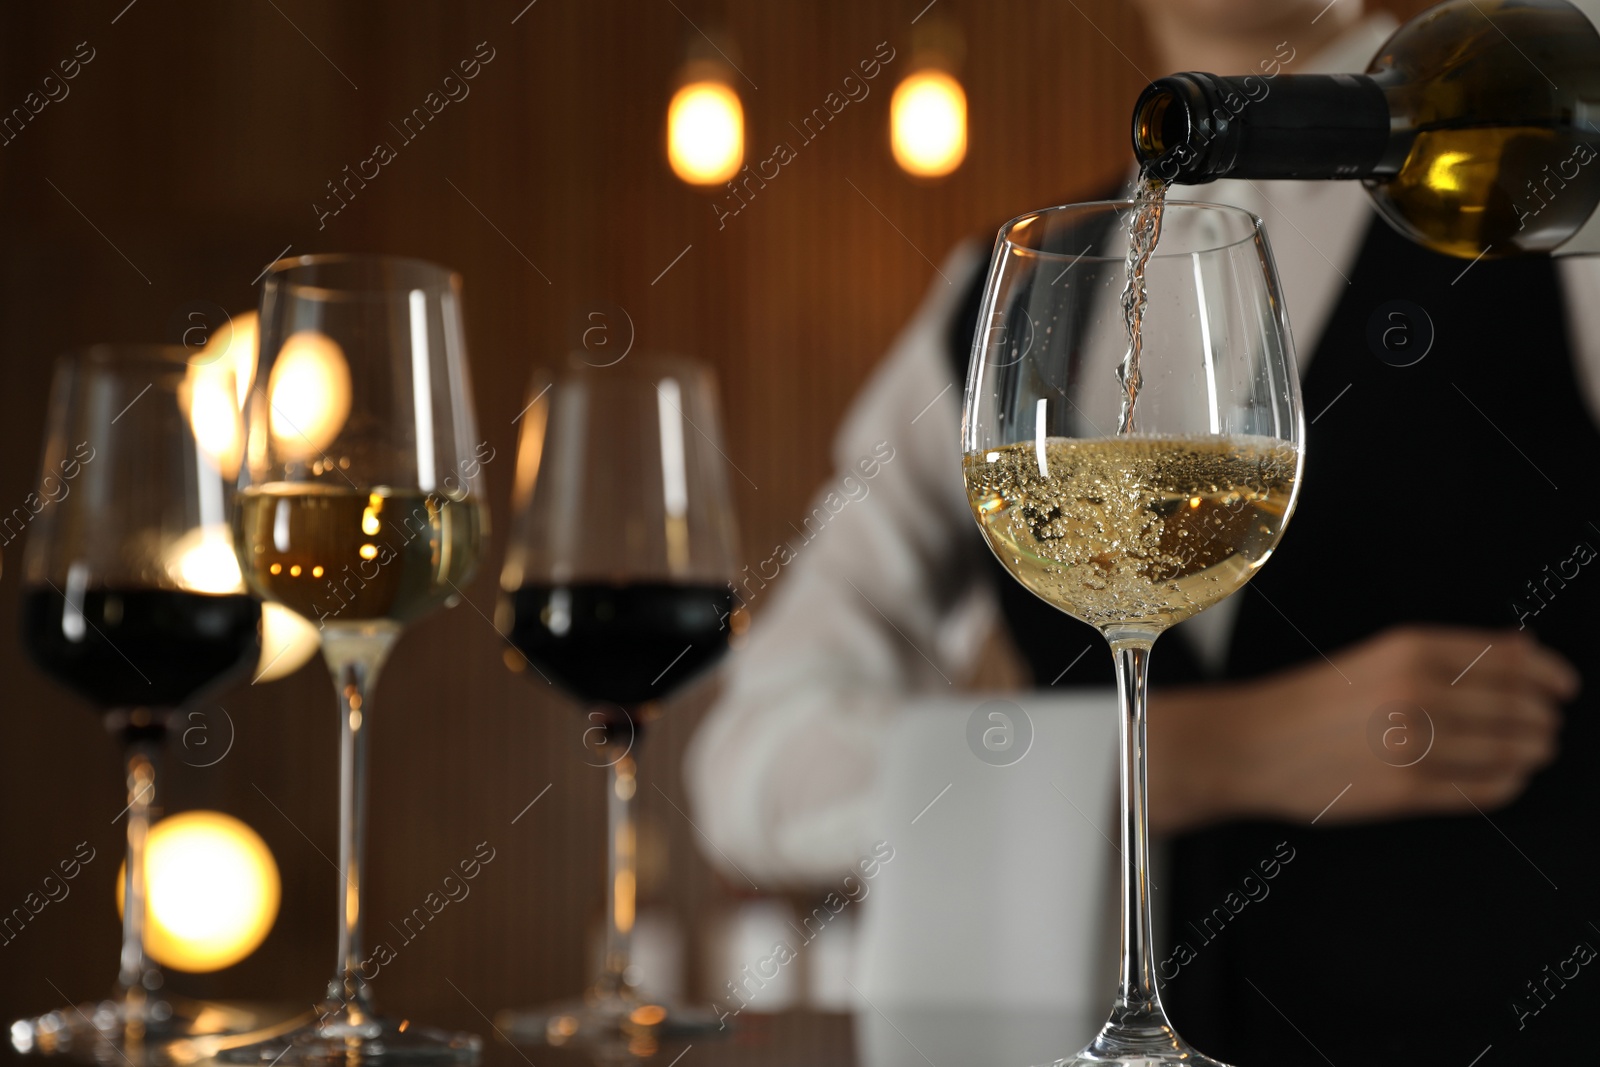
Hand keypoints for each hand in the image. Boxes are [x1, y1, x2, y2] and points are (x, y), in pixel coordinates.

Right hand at [1147, 625, 1577, 833]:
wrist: (1250, 745)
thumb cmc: (1309, 702)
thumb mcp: (1376, 657)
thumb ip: (1449, 653)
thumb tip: (1525, 649)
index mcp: (1407, 650)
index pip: (1507, 660)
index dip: (1548, 675)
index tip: (1564, 687)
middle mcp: (1414, 693)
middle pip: (1516, 707)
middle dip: (1542, 719)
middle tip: (1548, 726)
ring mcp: (1411, 745)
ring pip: (1507, 750)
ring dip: (1532, 752)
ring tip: (1534, 752)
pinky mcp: (1404, 792)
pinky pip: (1481, 791)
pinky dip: (1507, 785)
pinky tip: (1508, 780)